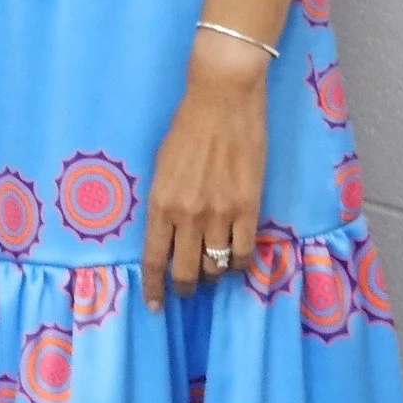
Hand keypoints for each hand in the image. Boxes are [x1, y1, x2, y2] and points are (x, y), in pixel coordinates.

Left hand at [140, 36, 267, 310]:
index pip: (154, 258)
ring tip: (211, 270)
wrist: (221, 98)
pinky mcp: (249, 207)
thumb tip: (166, 232)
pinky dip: (238, 263)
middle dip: (184, 287)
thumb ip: (163, 201)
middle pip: (186, 271)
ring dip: (212, 274)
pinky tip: (235, 259)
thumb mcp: (161, 164)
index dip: (154, 287)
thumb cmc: (186, 125)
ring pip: (216, 267)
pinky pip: (244, 253)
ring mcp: (220, 213)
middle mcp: (187, 214)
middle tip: (185, 291)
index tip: (154, 305)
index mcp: (160, 202)